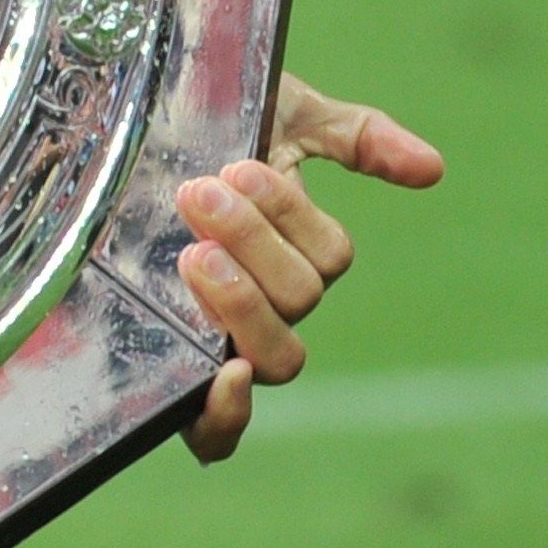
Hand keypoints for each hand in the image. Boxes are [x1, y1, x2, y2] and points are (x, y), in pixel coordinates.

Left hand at [177, 72, 446, 462]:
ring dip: (241, 305)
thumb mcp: (280, 111)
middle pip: (300, 301)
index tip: (241, 167)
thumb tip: (433, 169)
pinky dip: (228, 422)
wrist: (115, 135)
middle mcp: (262, 300)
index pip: (325, 257)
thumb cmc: (199, 124)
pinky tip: (223, 379)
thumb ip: (357, 137)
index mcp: (289, 249)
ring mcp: (219, 338)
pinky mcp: (172, 373)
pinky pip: (215, 435)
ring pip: (273, 356)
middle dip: (254, 243)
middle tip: (198, 193)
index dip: (288, 219)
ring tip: (191, 252)